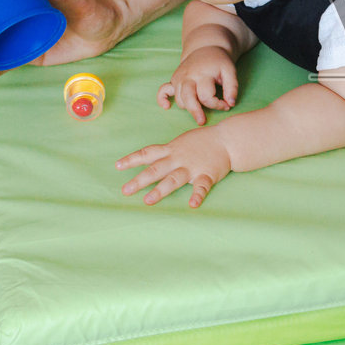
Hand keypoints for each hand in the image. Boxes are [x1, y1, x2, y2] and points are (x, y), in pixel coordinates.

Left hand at [117, 126, 232, 207]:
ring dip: (160, 190)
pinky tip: (193, 204)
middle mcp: (178, 159)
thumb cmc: (203, 141)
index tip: (117, 166)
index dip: (132, 160)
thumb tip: (151, 158)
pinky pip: (201, 187)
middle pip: (155, 169)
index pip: (147, 154)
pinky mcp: (207, 175)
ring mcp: (192, 167)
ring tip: (148, 200)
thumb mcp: (182, 142)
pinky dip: (197, 195)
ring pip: (173, 179)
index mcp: (171, 150)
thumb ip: (168, 151)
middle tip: (125, 190)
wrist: (227, 139)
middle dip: (140, 181)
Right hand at [160, 46, 238, 124]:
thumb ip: (232, 87)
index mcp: (203, 74)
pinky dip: (162, 99)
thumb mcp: (230, 71)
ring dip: (188, 107)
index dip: (217, 104)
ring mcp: (179, 78)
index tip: (226, 105)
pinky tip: (166, 106)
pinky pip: (163, 91)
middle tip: (202, 121)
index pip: (207, 97)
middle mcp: (188, 76)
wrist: (206, 48)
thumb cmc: (219, 62)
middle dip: (195, 111)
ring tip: (200, 107)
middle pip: (187, 98)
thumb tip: (230, 104)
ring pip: (179, 99)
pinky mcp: (173, 80)